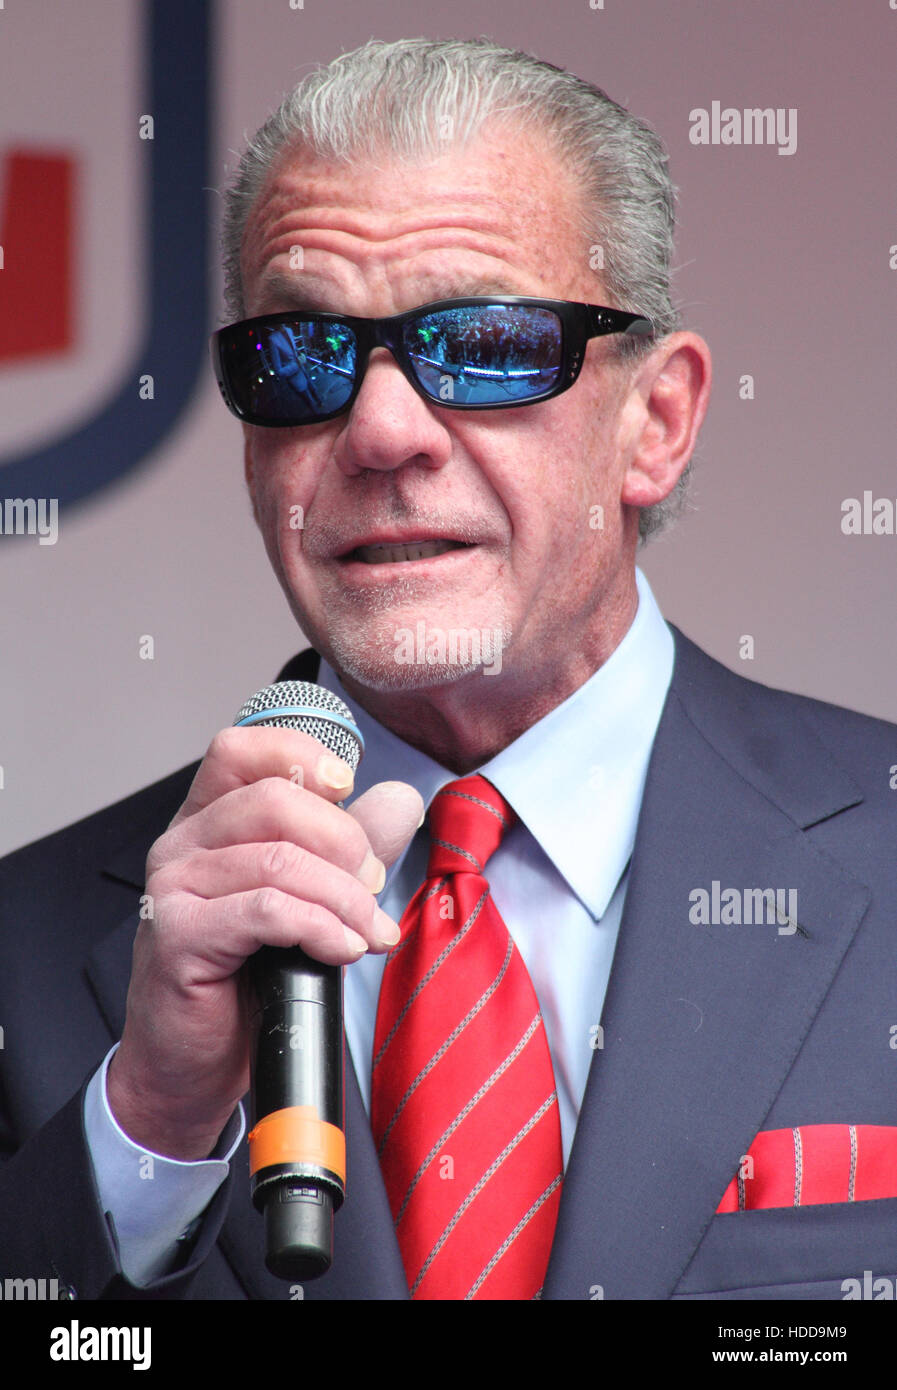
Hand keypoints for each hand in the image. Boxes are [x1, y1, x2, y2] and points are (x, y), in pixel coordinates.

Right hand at [106, 727, 422, 1158]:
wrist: (190, 1066)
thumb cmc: (243, 982)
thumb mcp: (308, 899)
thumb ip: (350, 846)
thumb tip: (401, 799)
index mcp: (207, 821)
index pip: (242, 750)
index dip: (301, 754)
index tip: (348, 787)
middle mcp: (181, 844)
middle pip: (275, 800)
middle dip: (345, 841)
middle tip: (371, 889)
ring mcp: (172, 888)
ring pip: (279, 860)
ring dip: (344, 898)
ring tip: (367, 930)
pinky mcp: (179, 936)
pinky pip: (268, 911)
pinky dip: (321, 927)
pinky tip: (344, 949)